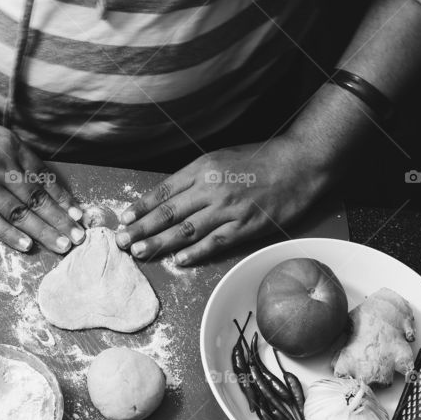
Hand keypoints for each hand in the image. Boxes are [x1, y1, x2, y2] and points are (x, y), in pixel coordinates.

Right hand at [0, 103, 84, 252]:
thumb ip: (12, 154)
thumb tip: (35, 178)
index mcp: (10, 146)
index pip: (44, 176)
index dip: (63, 197)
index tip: (78, 213)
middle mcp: (0, 165)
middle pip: (37, 198)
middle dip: (61, 219)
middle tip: (80, 237)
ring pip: (19, 213)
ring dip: (44, 231)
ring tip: (63, 246)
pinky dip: (11, 235)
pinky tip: (28, 246)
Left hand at [116, 136, 330, 264]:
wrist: (298, 164)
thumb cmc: (259, 160)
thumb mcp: (221, 158)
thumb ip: (196, 177)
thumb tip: (171, 196)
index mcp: (202, 169)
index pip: (164, 191)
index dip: (142, 206)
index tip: (125, 218)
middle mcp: (211, 188)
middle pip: (168, 212)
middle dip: (141, 228)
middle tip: (122, 240)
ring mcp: (228, 209)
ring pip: (186, 230)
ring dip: (160, 243)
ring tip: (140, 252)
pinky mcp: (245, 226)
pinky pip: (214, 242)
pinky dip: (194, 253)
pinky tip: (178, 260)